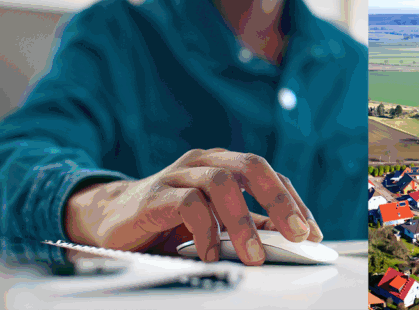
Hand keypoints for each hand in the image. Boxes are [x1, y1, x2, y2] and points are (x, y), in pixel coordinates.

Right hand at [63, 149, 321, 264]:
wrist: (107, 222)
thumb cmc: (167, 222)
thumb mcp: (213, 224)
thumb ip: (245, 226)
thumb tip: (288, 241)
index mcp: (222, 165)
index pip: (268, 175)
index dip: (293, 202)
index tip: (312, 234)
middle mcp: (203, 162)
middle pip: (251, 166)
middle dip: (279, 201)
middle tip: (298, 235)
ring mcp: (177, 175)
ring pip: (221, 183)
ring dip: (244, 222)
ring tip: (254, 256)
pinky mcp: (154, 196)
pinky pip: (187, 205)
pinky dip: (205, 232)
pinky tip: (210, 255)